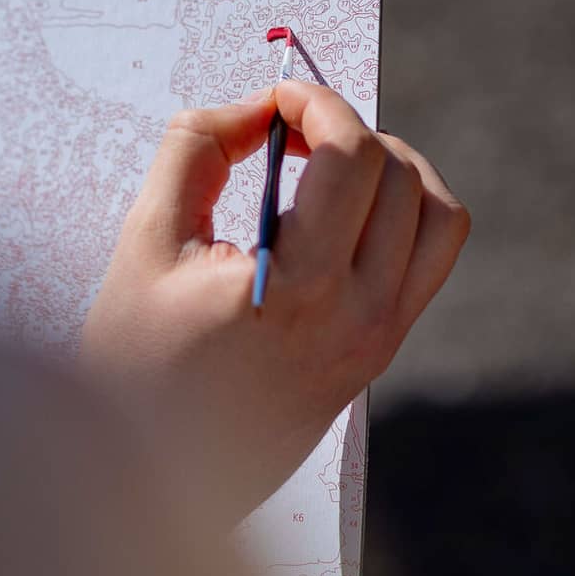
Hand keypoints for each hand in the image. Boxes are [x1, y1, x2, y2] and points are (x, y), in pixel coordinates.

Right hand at [82, 81, 469, 514]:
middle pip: (400, 174)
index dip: (319, 102)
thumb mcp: (147, 240)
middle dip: (348, 128)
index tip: (278, 98)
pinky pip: (432, 257)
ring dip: (391, 167)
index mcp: (298, 291)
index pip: (354, 158)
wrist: (155, 477)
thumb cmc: (136, 359)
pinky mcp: (383, 352)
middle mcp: (358, 318)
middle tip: (287, 131)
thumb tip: (262, 105)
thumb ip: (197, 147)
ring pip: (438, 213)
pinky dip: (405, 213)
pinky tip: (342, 211)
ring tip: (327, 166)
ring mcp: (380, 339)